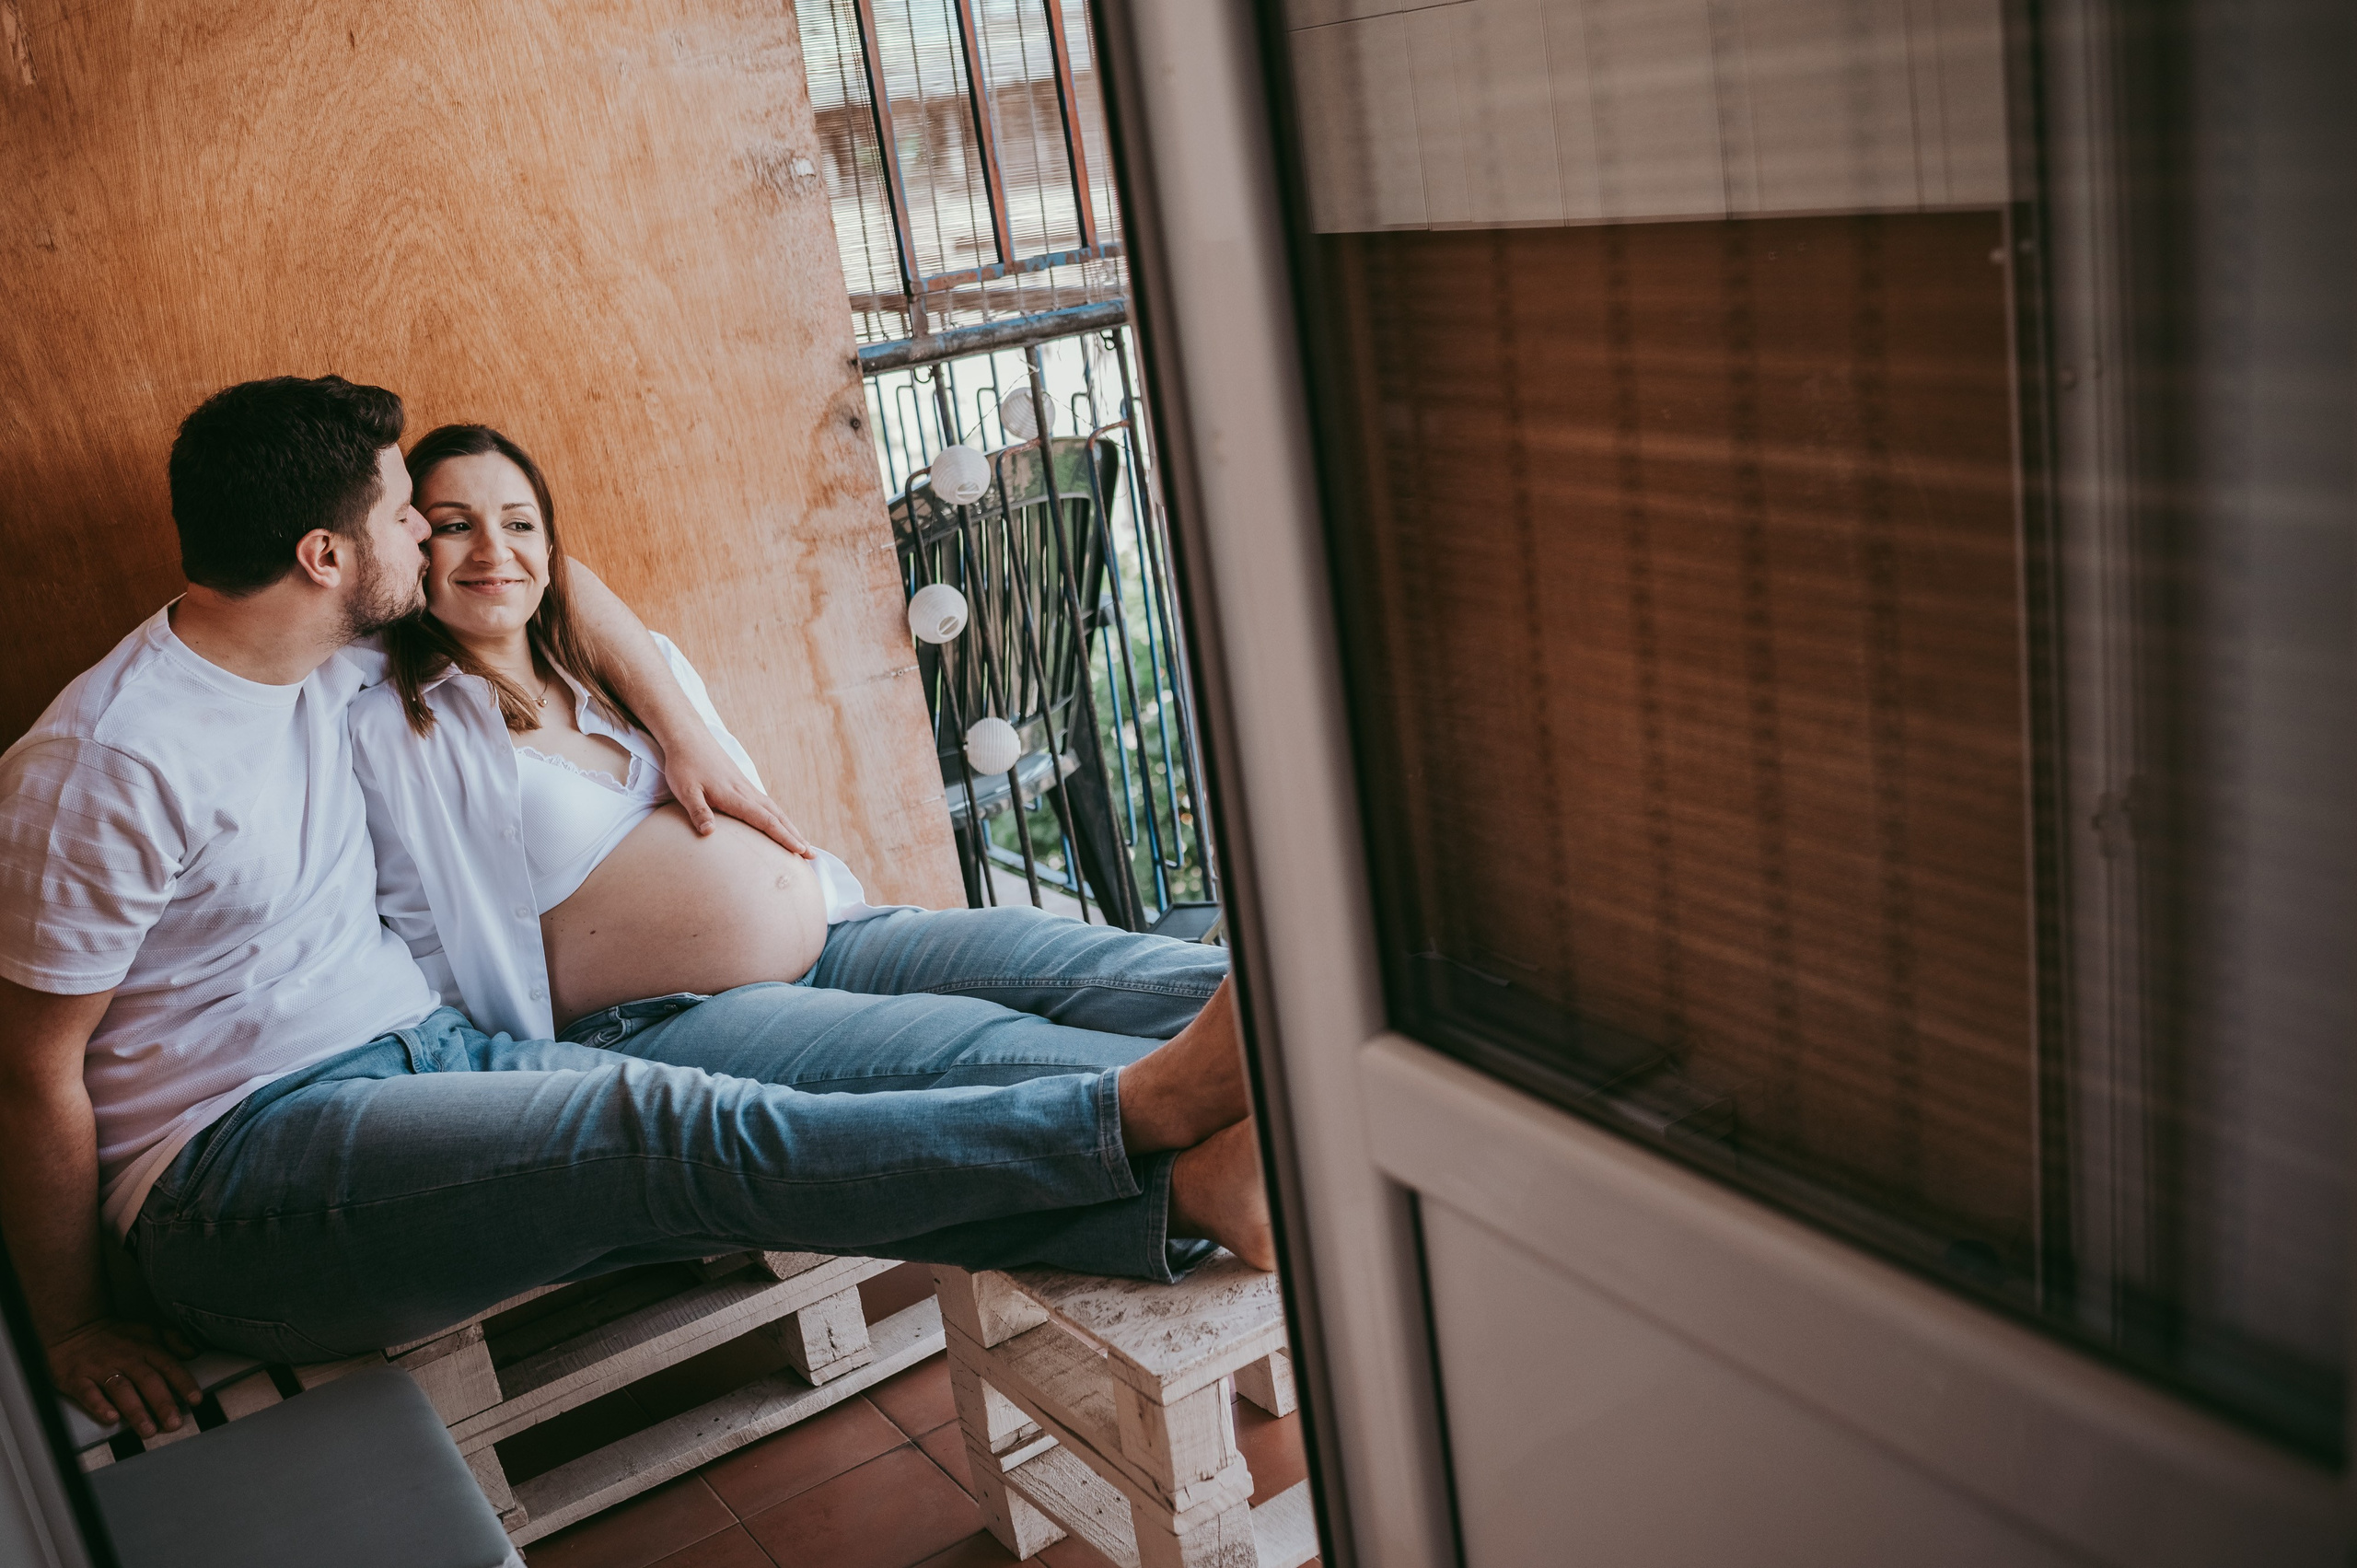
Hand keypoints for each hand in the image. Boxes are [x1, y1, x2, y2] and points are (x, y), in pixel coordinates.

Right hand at [50, 1318, 199, 1437]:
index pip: (168, 1366)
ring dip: (136, 1411)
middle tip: (174, 1424)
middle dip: (163, 1403)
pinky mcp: (77, 1378)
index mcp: (145, 1348)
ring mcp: (101, 1368)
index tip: (196, 1400)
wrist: (74, 1328)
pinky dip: (99, 1406)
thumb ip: (173, 1340)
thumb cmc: (117, 1335)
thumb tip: (194, 1352)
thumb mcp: (148, 1330)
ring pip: (121, 1390)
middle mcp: (125, 1358)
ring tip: (148, 1430)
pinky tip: (111, 1419)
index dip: (183, 1383)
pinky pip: (88, 1393)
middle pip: (147, 1381)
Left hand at [664, 734, 815, 856]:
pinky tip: (782, 824)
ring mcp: (747, 788)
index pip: (765, 820)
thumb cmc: (685, 766)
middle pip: (778, 817)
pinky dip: (780, 818)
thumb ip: (698, 811)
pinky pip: (768, 805)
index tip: (799, 850)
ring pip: (775, 811)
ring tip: (804, 844)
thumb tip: (708, 833)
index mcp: (735, 796)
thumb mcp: (686, 791)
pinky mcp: (743, 785)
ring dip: (791, 828)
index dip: (783, 837)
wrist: (689, 739)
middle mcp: (747, 792)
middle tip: (812, 855)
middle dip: (795, 837)